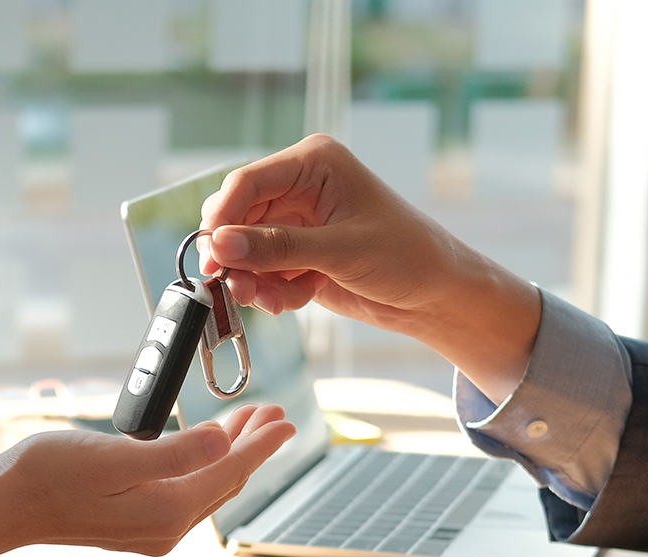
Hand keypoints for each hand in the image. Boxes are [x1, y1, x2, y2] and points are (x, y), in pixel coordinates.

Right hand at [0, 403, 294, 556]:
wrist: (2, 507)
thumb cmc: (48, 475)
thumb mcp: (113, 455)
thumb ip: (174, 452)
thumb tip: (223, 444)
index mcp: (168, 510)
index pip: (231, 471)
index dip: (262, 443)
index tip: (287, 419)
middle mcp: (166, 529)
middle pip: (225, 481)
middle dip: (251, 446)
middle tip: (272, 414)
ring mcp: (151, 532)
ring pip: (207, 488)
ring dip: (228, 455)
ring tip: (244, 425)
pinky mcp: (134, 526)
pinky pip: (185, 494)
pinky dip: (202, 468)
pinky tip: (201, 450)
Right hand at [199, 134, 541, 402]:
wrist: (435, 294)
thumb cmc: (406, 256)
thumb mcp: (340, 251)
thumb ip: (278, 248)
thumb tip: (221, 244)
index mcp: (313, 163)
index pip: (247, 182)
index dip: (222, 220)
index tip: (212, 258)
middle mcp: (299, 186)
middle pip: (238, 217)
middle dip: (237, 257)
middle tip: (237, 289)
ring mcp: (297, 221)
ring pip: (245, 249)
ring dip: (253, 280)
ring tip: (273, 302)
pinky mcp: (297, 253)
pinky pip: (262, 271)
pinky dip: (270, 290)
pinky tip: (294, 301)